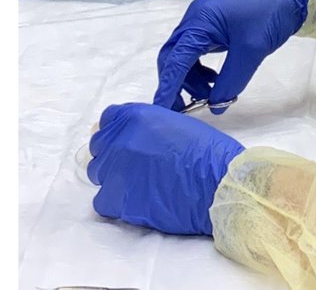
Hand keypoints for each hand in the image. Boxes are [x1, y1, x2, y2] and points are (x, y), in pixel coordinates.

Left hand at [88, 102, 243, 235]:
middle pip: (99, 145)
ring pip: (98, 172)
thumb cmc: (207, 152)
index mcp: (137, 117)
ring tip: (139, 181)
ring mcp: (115, 171)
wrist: (215, 185)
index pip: (109, 118)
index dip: (118, 128)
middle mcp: (120, 140)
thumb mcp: (178, 124)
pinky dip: (116, 201)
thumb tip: (137, 137)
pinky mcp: (115, 200)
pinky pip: (102, 200)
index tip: (127, 137)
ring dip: (114, 175)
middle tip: (135, 161)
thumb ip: (150, 127)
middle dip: (113, 151)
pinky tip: (138, 199)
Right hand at [153, 0, 309, 112]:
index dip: (167, 87)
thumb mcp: (251, 51)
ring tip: (211, 93)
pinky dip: (202, 68)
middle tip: (187, 107)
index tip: (161, 112)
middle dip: (177, 83)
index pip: (175, 60)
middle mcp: (196, 19)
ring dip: (193, 77)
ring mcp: (206, 20)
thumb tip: (216, 105)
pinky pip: (199, 50)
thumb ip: (230, 81)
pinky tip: (217, 79)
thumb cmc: (271, 14)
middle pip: (174, 57)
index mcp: (199, 21)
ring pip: (186, 55)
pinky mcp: (217, 24)